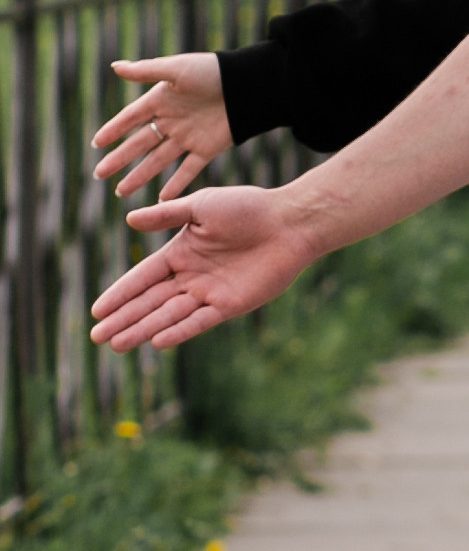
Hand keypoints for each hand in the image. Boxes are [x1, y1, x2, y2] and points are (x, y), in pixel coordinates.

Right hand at [90, 53, 233, 202]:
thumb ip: (146, 71)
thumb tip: (114, 67)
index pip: (130, 119)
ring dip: (140, 176)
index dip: (114, 130)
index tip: (96, 144)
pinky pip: (188, 170)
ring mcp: (188, 137)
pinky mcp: (207, 149)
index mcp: (161, 100)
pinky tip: (162, 199)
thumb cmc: (212, 71)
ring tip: (121, 191)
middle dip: (119, 160)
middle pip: (140, 144)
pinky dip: (176, 185)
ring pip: (158, 161)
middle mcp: (171, 120)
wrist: (248, 85)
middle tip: (99, 175)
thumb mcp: (176, 69)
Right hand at [92, 180, 314, 349]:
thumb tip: (128, 220)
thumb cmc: (248, 207)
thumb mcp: (201, 206)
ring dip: (143, 329)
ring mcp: (210, 293)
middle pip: (150, 302)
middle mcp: (192, 276)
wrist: (290, 222)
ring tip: (117, 345)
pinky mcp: (231, 305)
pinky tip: (157, 341)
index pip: (142, 277)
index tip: (97, 310)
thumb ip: (166, 216)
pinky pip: (200, 321)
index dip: (120, 294)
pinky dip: (179, 331)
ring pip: (169, 315)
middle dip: (124, 319)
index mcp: (181, 253)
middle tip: (97, 337)